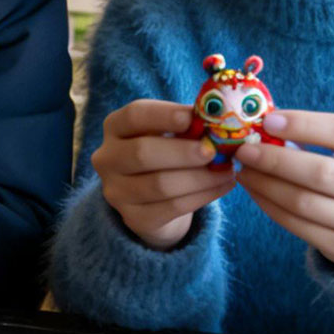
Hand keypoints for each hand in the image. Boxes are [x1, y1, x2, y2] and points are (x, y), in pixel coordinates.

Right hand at [93, 99, 236, 249]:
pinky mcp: (133, 218)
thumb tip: (218, 118)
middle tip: (213, 151)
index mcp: (114, 127)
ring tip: (227, 171)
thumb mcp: (170, 133)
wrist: (153, 200)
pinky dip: (203, 196)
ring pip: (160, 185)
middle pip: (142, 153)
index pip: (134, 115)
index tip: (192, 117)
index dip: (163, 115)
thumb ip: (188, 125)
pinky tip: (222, 186)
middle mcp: (107, 158)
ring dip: (200, 177)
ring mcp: (116, 191)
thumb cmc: (166, 154)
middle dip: (183, 152)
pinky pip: (172, 207)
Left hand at [235, 110, 333, 269]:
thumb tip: (265, 126)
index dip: (302, 124)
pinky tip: (255, 191)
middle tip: (245, 150)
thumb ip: (323, 139)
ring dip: (265, 184)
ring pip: (303, 201)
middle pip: (319, 171)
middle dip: (274, 159)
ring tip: (245, 170)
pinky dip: (269, 205)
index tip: (267, 121)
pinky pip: (296, 225)